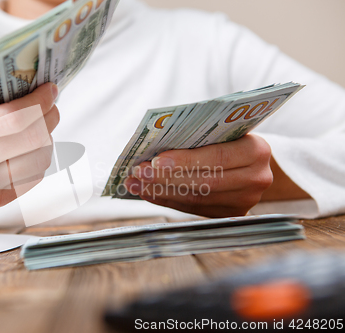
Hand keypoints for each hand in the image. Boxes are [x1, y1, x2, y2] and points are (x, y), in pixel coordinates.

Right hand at [0, 83, 59, 220]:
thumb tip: (38, 83)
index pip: (15, 118)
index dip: (40, 102)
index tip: (51, 90)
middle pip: (32, 138)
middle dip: (49, 117)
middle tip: (51, 108)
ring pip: (39, 158)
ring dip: (46, 139)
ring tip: (37, 129)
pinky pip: (35, 175)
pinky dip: (38, 158)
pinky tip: (26, 150)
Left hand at [124, 134, 272, 216]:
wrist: (254, 163)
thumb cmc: (232, 139)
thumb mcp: (225, 130)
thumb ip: (201, 135)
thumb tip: (156, 143)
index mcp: (257, 150)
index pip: (218, 157)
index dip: (186, 160)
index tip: (156, 161)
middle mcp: (256, 178)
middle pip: (205, 182)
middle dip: (166, 177)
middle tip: (138, 172)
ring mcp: (245, 200)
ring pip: (196, 198)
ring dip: (161, 190)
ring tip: (135, 182)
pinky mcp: (231, 214)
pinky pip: (193, 208)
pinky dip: (167, 199)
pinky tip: (147, 191)